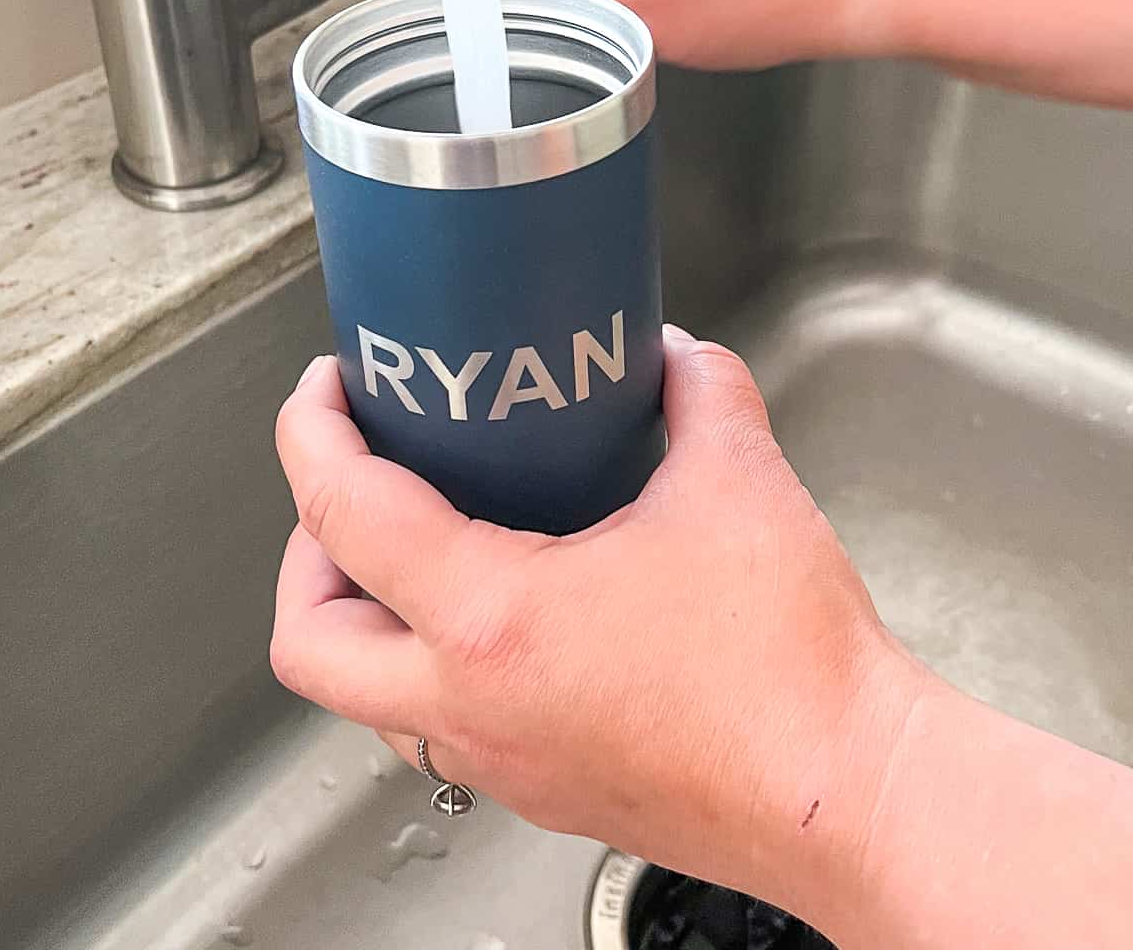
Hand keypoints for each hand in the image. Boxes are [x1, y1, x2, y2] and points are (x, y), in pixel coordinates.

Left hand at [271, 329, 923, 931]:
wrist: (849, 795)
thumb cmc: (788, 666)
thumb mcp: (738, 480)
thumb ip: (698, 392)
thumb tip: (675, 358)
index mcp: (492, 621)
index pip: (344, 515)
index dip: (312, 435)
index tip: (323, 392)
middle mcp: (473, 707)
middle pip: (308, 645)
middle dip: (305, 556)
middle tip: (349, 489)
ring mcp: (504, 762)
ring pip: (367, 702)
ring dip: (365, 621)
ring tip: (415, 549)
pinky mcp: (548, 792)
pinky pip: (441, 732)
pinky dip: (434, 668)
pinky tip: (505, 616)